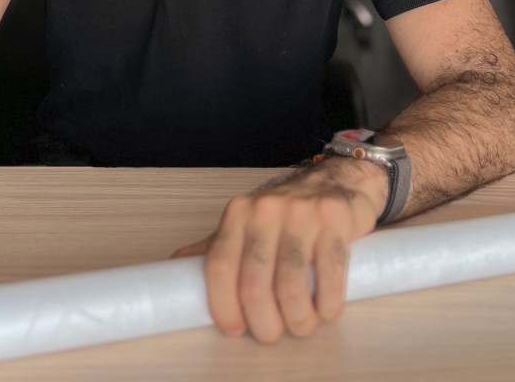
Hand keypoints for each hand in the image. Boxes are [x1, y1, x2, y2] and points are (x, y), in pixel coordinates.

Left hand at [172, 158, 386, 343]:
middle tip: (273, 333)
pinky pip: (329, 277)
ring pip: (291, 286)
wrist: (337, 180)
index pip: (219, 266)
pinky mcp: (335, 220)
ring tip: (303, 325)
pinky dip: (328, 306)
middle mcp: (266, 209)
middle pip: (255, 283)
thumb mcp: (247, 224)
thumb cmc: (288, 213)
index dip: (223, 306)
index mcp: (238, 213)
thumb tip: (176, 268)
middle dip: (264, 323)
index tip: (234, 329)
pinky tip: (327, 310)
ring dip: (298, 320)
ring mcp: (302, 213)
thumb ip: (216, 247)